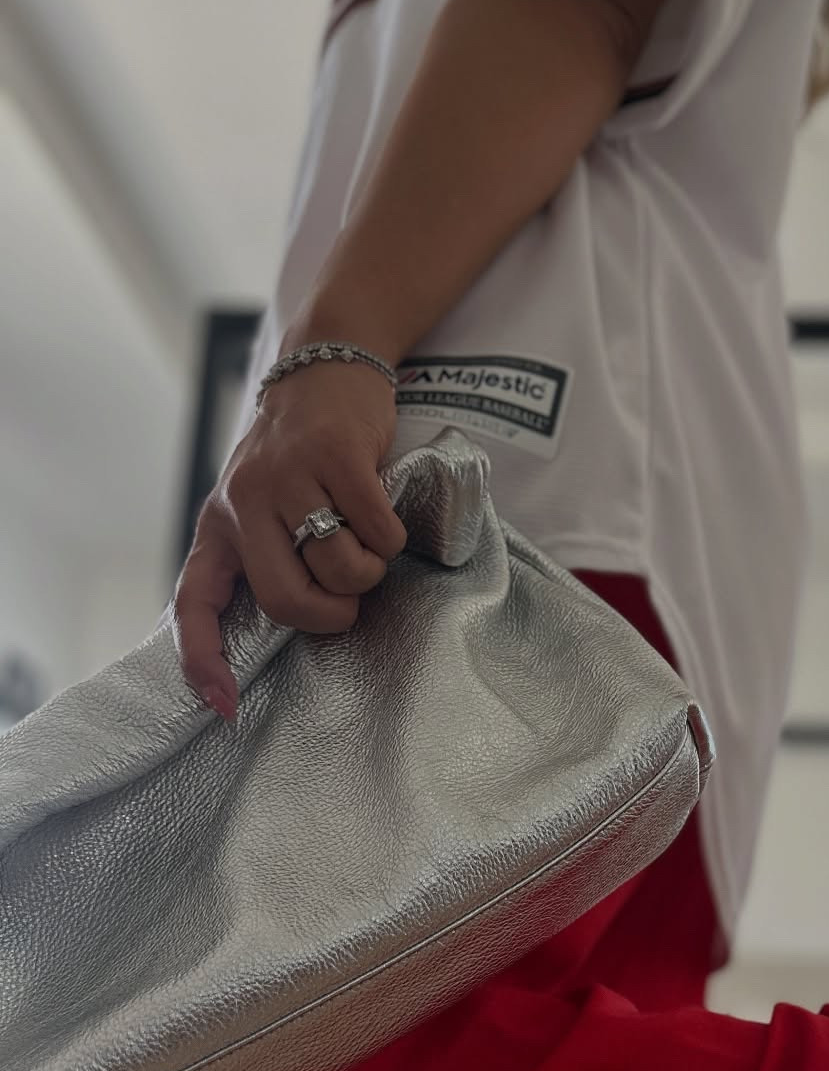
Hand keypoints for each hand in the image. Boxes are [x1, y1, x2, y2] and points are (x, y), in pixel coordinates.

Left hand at [170, 357, 407, 718]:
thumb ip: (266, 554)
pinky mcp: (335, 455)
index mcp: (220, 524)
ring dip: (367, 571)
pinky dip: (392, 536)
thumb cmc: (302, 453)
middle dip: (329, 613)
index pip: (195, 601)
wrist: (325, 366)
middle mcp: (244, 502)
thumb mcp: (263, 503)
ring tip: (367, 545)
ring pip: (338, 567)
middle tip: (347, 599)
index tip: (223, 704)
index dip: (204, 658)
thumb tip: (298, 622)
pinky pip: (376, 531)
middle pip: (285, 599)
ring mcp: (288, 475)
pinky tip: (385, 517)